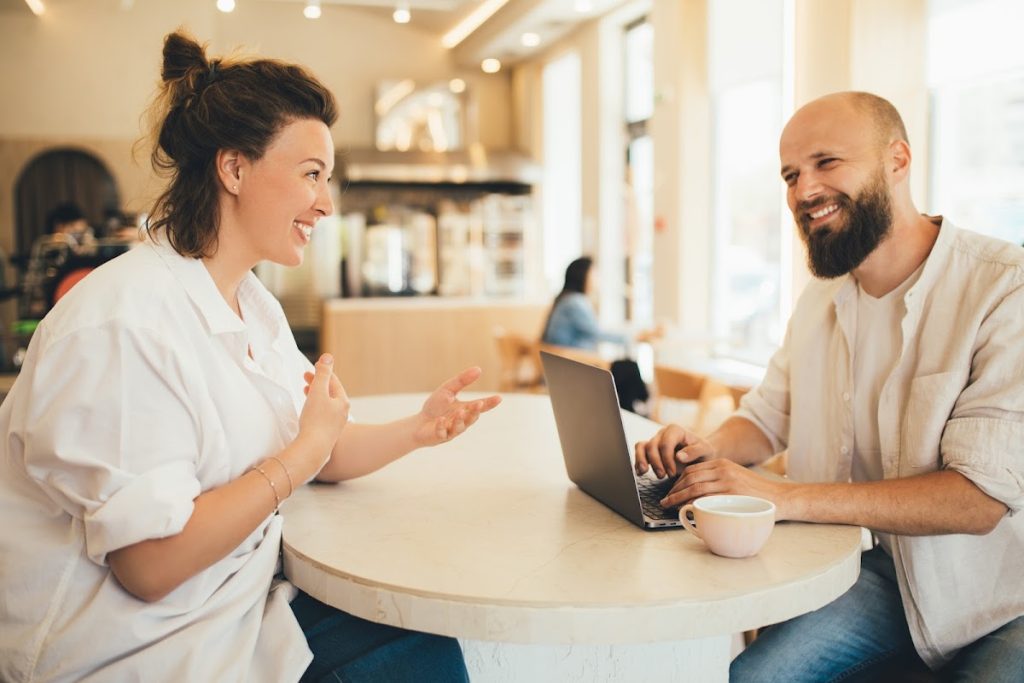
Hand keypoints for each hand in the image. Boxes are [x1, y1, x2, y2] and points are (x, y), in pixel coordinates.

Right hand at [298, 354, 349, 463]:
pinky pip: (322, 414)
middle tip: (305, 377)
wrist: (313, 449)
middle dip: (318, 383)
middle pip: (331, 392)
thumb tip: (328, 357)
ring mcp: (335, 424)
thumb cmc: (315, 420)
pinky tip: (308, 410)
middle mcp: (342, 413)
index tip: (311, 368)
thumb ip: (322, 374)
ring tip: (306, 390)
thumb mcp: (318, 392)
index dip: (322, 372)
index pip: (334, 382)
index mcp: (343, 402)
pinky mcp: (327, 433)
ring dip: (316, 394)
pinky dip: (315, 406)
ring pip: (327, 404)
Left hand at [414, 367, 500, 446]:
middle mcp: (461, 421)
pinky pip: (442, 432)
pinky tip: (441, 420)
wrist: (419, 424)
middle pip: (471, 418)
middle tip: (478, 404)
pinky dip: (442, 426)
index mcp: (465, 409)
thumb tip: (479, 369)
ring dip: (460, 419)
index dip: (489, 403)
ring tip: (460, 411)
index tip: (499, 398)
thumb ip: (462, 381)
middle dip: (475, 412)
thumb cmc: (435, 407)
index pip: (480, 406)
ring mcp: (451, 430)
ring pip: (460, 427)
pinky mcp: (440, 437)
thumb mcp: (448, 390)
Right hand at [634, 423, 713, 478]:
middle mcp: (663, 433)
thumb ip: (694, 451)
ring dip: (642, 460)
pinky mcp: (651, 449)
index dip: (667, 458)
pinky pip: (639, 451)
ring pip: (642, 447)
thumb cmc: (704, 452)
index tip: (672, 472)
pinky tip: (640, 472)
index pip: (666, 443)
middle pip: (652, 446)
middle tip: (663, 476)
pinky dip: (638, 461)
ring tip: (645, 472)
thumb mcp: (705, 451)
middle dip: (656, 462)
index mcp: (676, 430)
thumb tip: (679, 456)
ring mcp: (656, 440)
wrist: (701, 455)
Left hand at [658, 458, 793, 516]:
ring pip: (694, 488)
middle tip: (665, 500)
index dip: (678, 481)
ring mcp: (726, 482)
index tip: (671, 491)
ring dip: (677, 498)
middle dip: (674, 490)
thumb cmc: (758, 493)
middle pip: (690, 478)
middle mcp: (722, 470)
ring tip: (669, 506)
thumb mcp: (736, 478)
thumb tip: (698, 494)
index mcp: (722, 464)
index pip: (692, 470)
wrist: (781, 497)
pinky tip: (685, 511)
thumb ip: (719, 482)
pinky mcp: (731, 495)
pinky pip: (705, 499)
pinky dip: (692, 505)